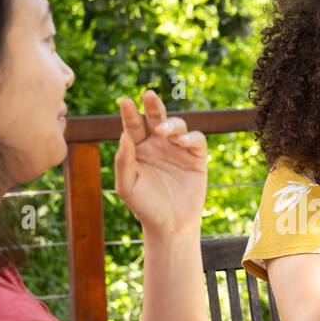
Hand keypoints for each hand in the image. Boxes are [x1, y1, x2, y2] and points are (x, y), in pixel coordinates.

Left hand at [114, 90, 207, 234]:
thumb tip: (124, 135)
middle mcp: (158, 144)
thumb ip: (123, 160)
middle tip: (148, 94)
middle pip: (155, 118)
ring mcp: (178, 149)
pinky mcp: (196, 158)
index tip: (125, 102)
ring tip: (163, 131)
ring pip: (177, 125)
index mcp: (138, 148)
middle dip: (153, 105)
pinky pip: (196, 140)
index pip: (133, 126)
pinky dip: (191, 137)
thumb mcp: (127, 185)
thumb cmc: (144, 206)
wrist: (170, 226)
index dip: (129, 113)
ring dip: (171, 124)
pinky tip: (182, 141)